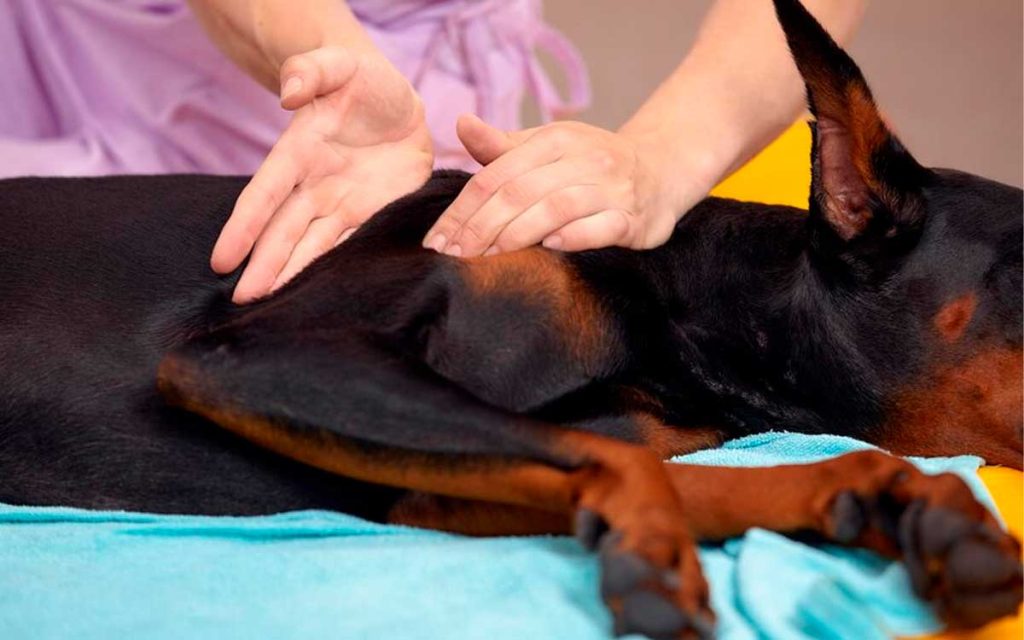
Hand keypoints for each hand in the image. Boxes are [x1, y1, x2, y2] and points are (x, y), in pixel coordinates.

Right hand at [212, 47, 432, 302]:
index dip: (244, 226)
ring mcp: (341, 204)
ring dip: (292, 276)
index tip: (222, 259)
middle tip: (242, 301)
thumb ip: (311, 72)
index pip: (265, 194)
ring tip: (270, 308)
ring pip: (312, 247)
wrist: (398, 104)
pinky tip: (322, 296)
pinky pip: (351, 246)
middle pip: (283, 230)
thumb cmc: (363, 81)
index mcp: (299, 153)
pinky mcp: (371, 215)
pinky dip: (338, 271)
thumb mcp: (340, 66)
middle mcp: (314, 186)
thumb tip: (289, 95)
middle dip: (264, 264)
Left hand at [422, 115, 684, 256]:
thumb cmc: (589, 164)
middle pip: (520, 192)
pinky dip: (575, 236)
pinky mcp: (634, 218)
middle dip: (481, 227)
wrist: (660, 170)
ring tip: (488, 258)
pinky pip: (602, 227)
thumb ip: (502, 147)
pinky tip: (549, 248)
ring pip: (557, 207)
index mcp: (555, 140)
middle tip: (455, 257)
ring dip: (518, 234)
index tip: (437, 241)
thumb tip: (461, 124)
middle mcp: (583, 159)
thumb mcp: (548, 147)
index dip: (462, 210)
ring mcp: (611, 188)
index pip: (496, 176)